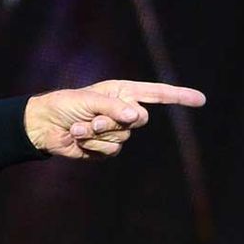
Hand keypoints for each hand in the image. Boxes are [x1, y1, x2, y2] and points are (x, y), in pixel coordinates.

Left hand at [24, 80, 205, 158]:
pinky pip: (110, 150)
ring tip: (78, 128)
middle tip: (93, 119)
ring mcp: (115, 131)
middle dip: (115, 120)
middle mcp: (122, 111)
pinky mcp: (105, 149)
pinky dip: (92, 145)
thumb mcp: (87, 100)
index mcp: (122, 93)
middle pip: (140, 120)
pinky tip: (77, 139)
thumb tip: (136, 116)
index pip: (156, 94)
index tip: (200, 99)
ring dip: (98, 134)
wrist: (43, 126)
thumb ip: (112, 107)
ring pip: (123, 137)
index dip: (179, 96)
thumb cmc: (64, 105)